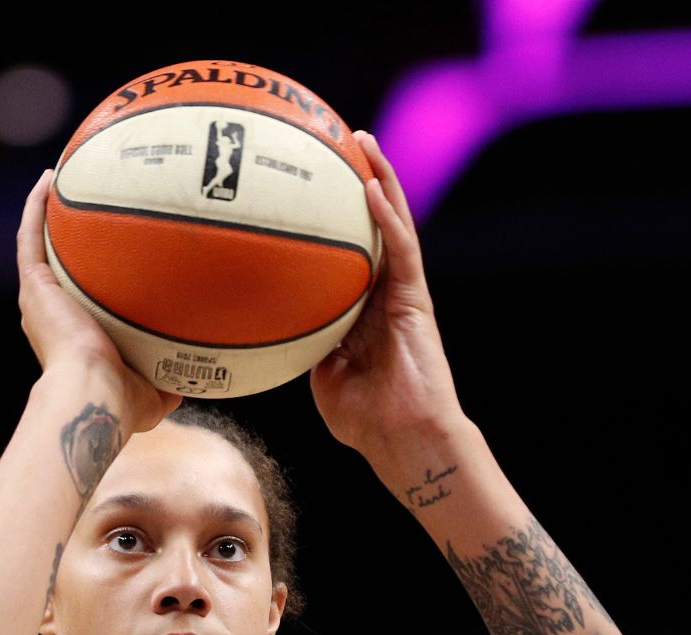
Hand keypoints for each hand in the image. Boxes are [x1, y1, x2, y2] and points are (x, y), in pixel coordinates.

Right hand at [16, 169, 179, 432]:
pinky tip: (49, 180)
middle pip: (57, 264)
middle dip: (67, 237)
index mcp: (75, 333)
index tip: (109, 251)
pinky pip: (30, 237)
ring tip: (60, 178)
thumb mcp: (155, 392)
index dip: (89, 272)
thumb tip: (199, 377)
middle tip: (84, 207)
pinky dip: (37, 207)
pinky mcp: (34, 286)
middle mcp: (52, 312)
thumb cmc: (123, 402)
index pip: (80, 294)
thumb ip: (171, 380)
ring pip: (37, 244)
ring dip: (45, 212)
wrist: (93, 396)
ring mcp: (39, 297)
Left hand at [309, 131, 466, 459]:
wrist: (405, 441)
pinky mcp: (417, 299)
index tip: (311, 179)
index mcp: (364, 309)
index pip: (350, 249)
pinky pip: (402, 249)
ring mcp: (404, 293)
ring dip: (382, 180)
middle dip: (362, 180)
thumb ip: (308, 347)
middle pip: (375, 224)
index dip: (335, 213)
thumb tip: (273, 327)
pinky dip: (388, 216)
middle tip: (341, 138)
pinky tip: (372, 185)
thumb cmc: (367, 422)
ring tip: (365, 141)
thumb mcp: (322, 378)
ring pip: (395, 224)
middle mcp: (386, 293)